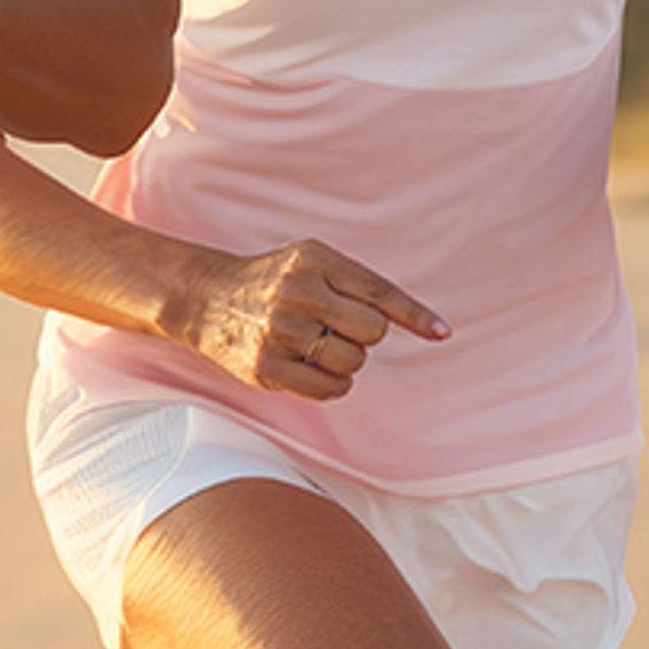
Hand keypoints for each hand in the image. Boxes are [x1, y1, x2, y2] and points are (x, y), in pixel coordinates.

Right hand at [175, 239, 450, 402]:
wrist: (205, 297)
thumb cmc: (272, 280)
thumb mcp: (310, 262)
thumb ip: (356, 284)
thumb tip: (421, 322)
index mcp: (314, 259)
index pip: (378, 291)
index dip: (414, 314)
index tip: (442, 333)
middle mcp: (297, 291)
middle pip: (371, 331)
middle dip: (363, 334)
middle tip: (335, 326)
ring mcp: (280, 330)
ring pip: (352, 362)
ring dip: (345, 360)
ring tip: (315, 343)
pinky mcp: (266, 366)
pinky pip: (329, 389)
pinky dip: (330, 383)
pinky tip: (309, 365)